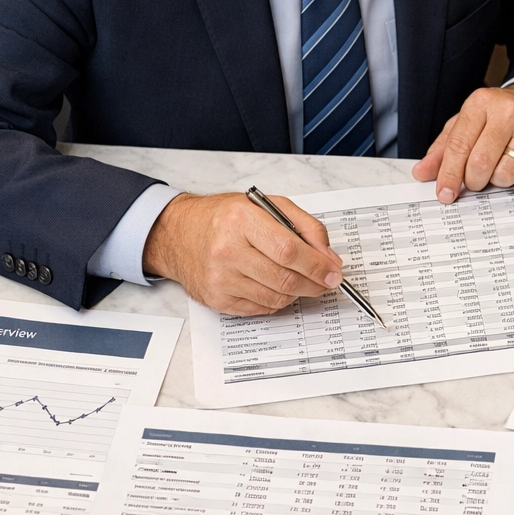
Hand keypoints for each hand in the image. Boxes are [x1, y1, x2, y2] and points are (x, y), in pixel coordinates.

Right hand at [142, 193, 343, 315]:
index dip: (317, 266)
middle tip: (326, 281)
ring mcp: (220, 279)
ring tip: (301, 280)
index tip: (334, 272)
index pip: (289, 251)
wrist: (179, 234)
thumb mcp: (267, 206)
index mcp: (242, 220)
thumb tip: (329, 259)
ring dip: (298, 293)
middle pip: (285, 278)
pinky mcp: (217, 300)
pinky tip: (276, 285)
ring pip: (276, 298)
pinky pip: (261, 309)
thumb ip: (305, 227)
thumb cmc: (225, 218)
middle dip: (314, 283)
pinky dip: (277, 301)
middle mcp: (227, 250)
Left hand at [412, 84, 513, 201]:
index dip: (449, 174)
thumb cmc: (499, 115)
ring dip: (498, 180)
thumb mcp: (467, 122)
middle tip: (475, 179)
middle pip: (481, 163)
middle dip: (474, 181)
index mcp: (481, 102)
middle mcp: (509, 110)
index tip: (445, 193)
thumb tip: (422, 172)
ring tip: (500, 165)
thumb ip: (444, 148)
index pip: (459, 145)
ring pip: (506, 174)